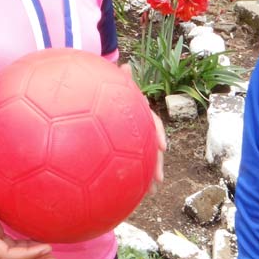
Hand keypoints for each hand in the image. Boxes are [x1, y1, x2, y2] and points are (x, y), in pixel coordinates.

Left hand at [119, 63, 166, 193]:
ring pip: (144, 159)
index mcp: (138, 113)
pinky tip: (128, 193)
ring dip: (148, 176)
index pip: (153, 122)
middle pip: (152, 146)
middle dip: (156, 163)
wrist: (96, 100)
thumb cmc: (106, 92)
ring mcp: (133, 141)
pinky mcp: (123, 150)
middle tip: (158, 179)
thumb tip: (125, 65)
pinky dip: (132, 178)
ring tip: (148, 193)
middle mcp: (139, 128)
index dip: (158, 134)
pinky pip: (130, 164)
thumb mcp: (111, 86)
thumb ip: (118, 80)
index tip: (161, 146)